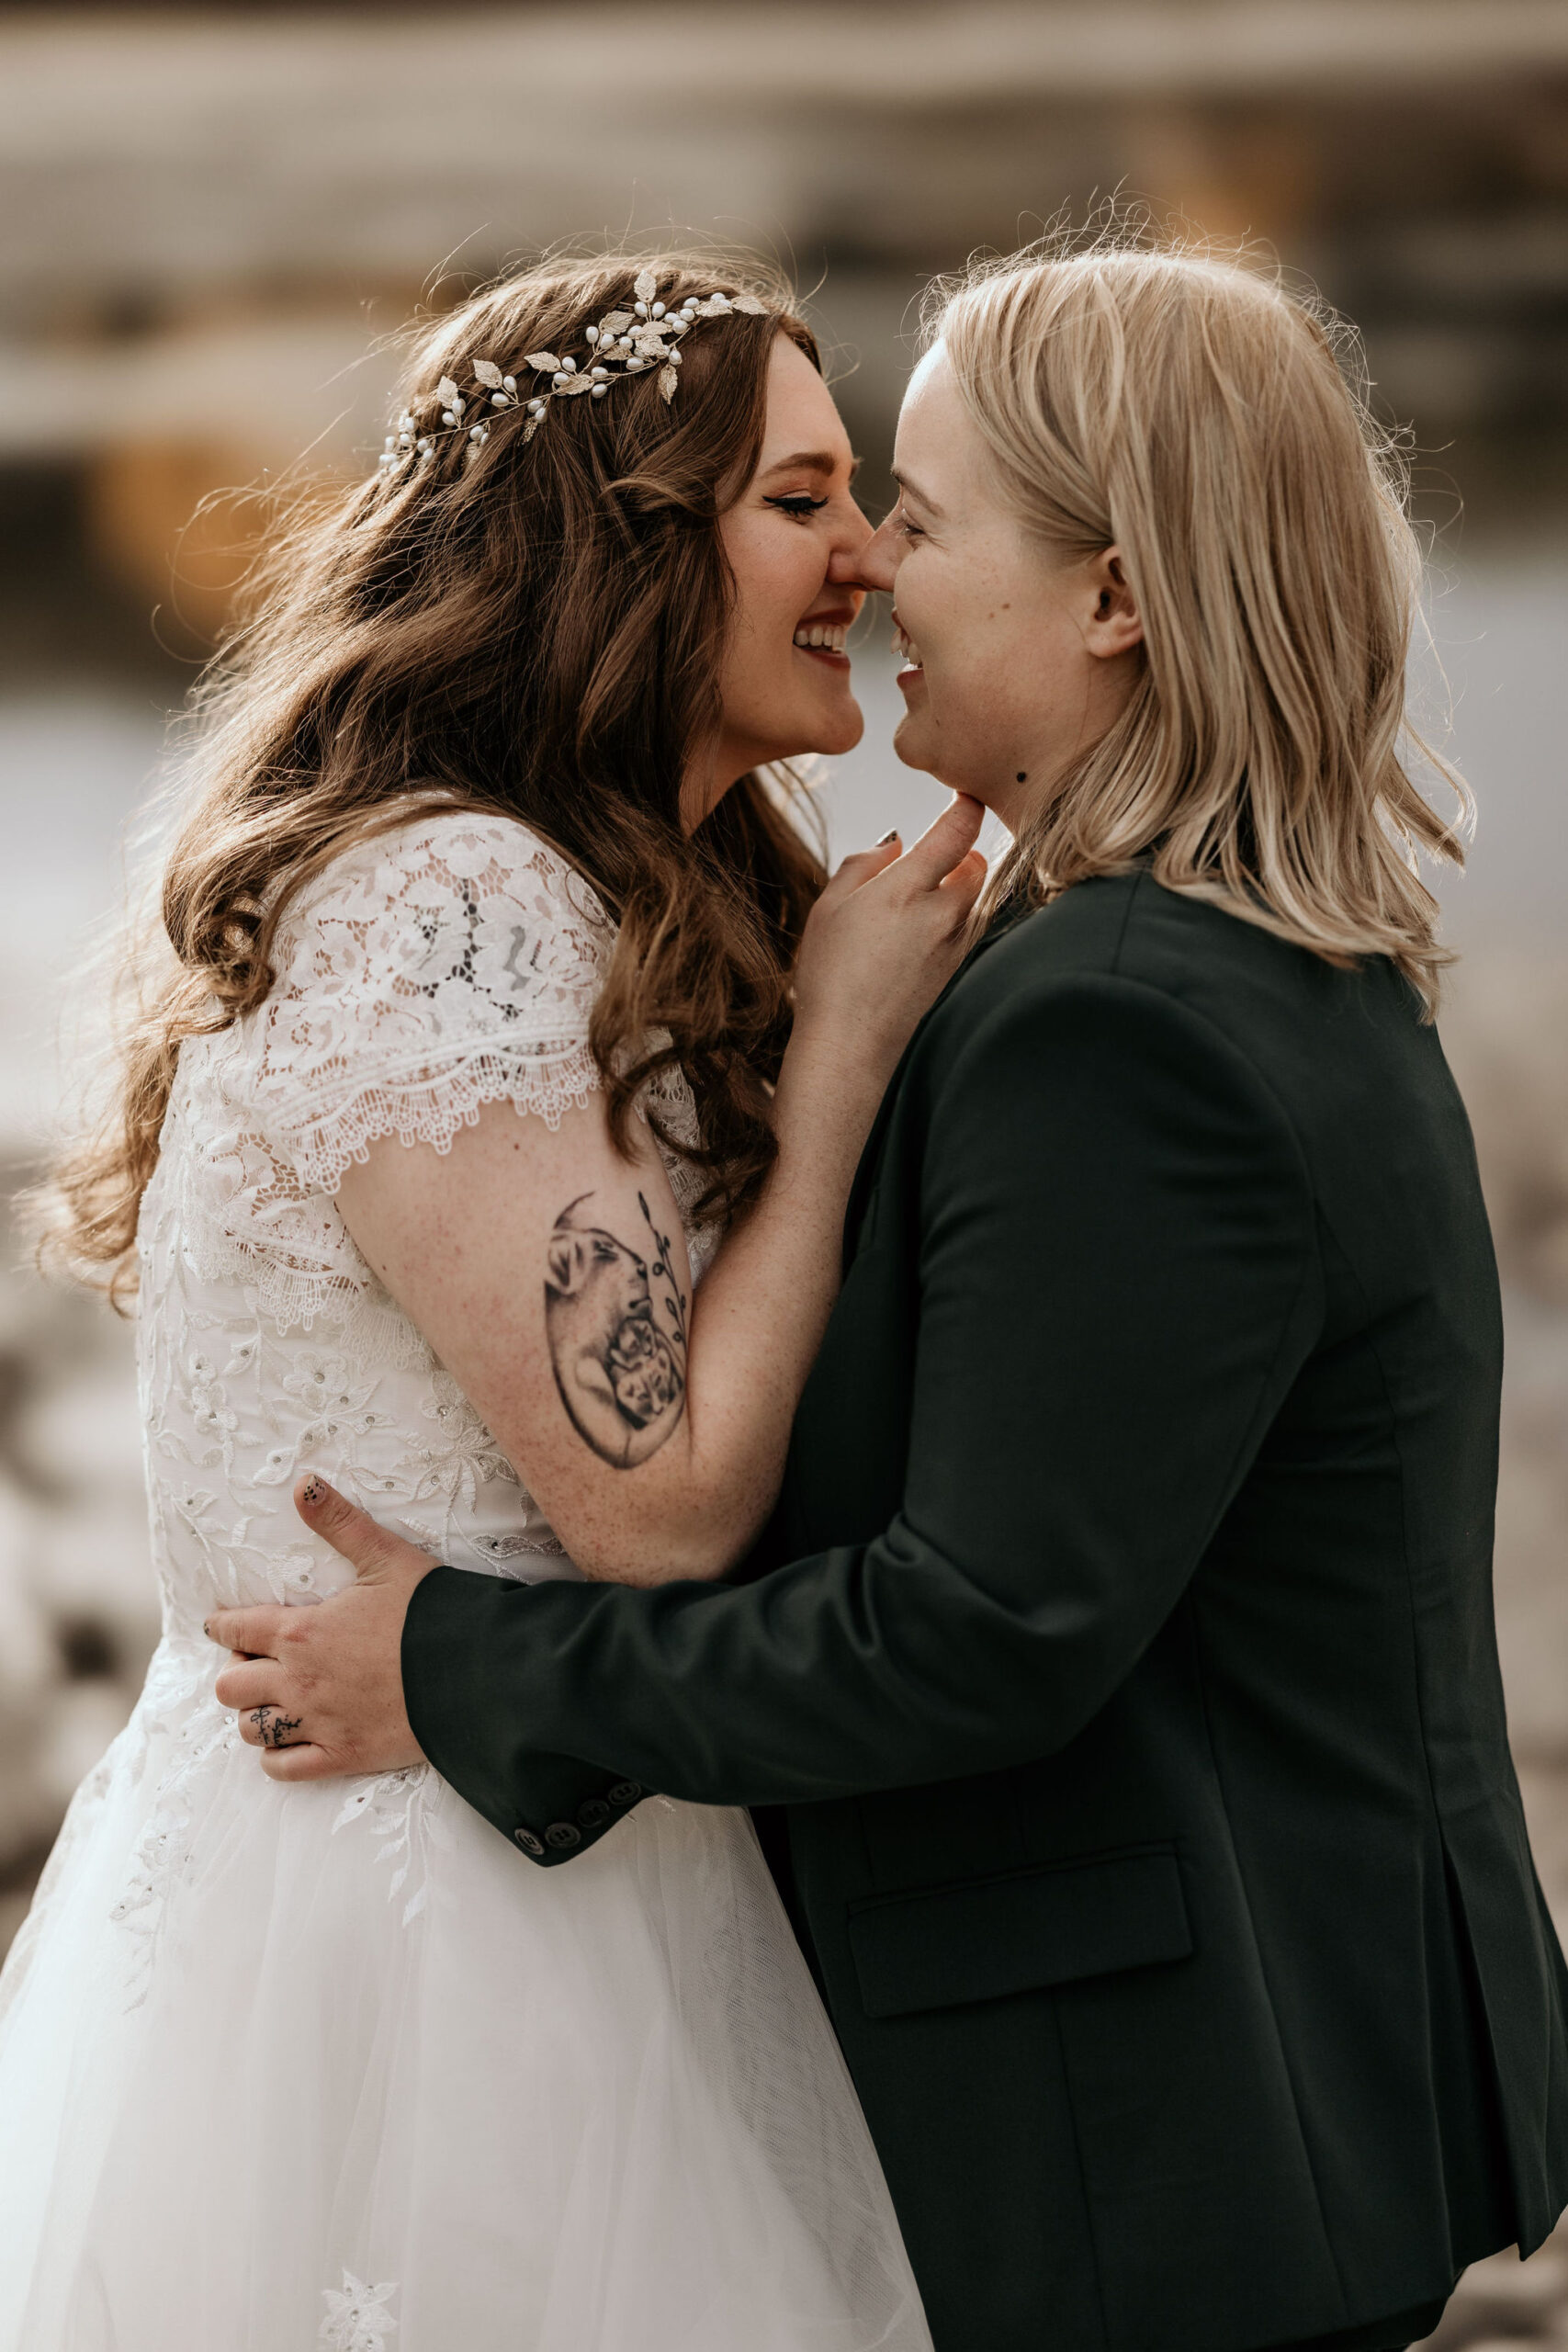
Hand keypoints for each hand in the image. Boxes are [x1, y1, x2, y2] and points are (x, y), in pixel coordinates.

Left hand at [206, 1478, 436, 1780]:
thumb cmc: (431, 1611)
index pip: (236, 1630)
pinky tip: (289, 1742)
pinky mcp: (341, 1755)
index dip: (221, 1627)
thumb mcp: (386, 1557)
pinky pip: (284, 1768)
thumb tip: (302, 1482)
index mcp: (302, 1632)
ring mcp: (318, 1722)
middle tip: (258, 1665)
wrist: (475, 1671)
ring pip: (251, 1729)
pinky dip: (277, 1758)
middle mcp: (298, 1681)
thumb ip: (339, 1521)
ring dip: (256, 1715)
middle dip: (236, 1674)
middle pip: (229, 1687)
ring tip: (275, 1703)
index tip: (220, 1626)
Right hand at [790, 794, 986, 1084]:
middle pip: (977, 864)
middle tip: (926, 866)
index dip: (965, 805)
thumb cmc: (831, 977)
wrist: (851, 1049)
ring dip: (957, 893)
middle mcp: (944, 915)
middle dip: (959, 857)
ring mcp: (958, 946)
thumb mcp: (829, 908)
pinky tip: (917, 943)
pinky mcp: (962, 972)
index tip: (964, 793)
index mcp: (907, 890)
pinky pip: (970, 931)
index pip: (957, 830)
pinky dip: (954, 924)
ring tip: (912, 913)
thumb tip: (896, 843)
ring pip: (976, 900)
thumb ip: (865, 864)